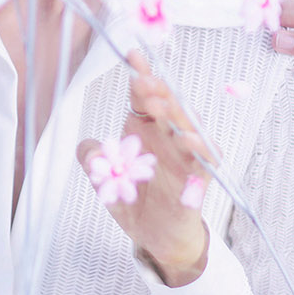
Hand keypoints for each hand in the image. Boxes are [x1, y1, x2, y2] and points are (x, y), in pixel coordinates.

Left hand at [77, 51, 215, 287]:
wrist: (158, 239)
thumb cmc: (136, 203)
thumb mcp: (106, 183)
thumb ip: (95, 162)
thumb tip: (88, 146)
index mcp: (146, 131)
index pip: (144, 97)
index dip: (141, 75)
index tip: (132, 56)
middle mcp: (168, 138)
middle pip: (167, 106)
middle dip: (156, 90)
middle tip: (142, 80)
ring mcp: (186, 156)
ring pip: (188, 126)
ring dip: (175, 114)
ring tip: (160, 105)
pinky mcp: (199, 178)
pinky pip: (206, 159)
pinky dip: (199, 148)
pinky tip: (188, 138)